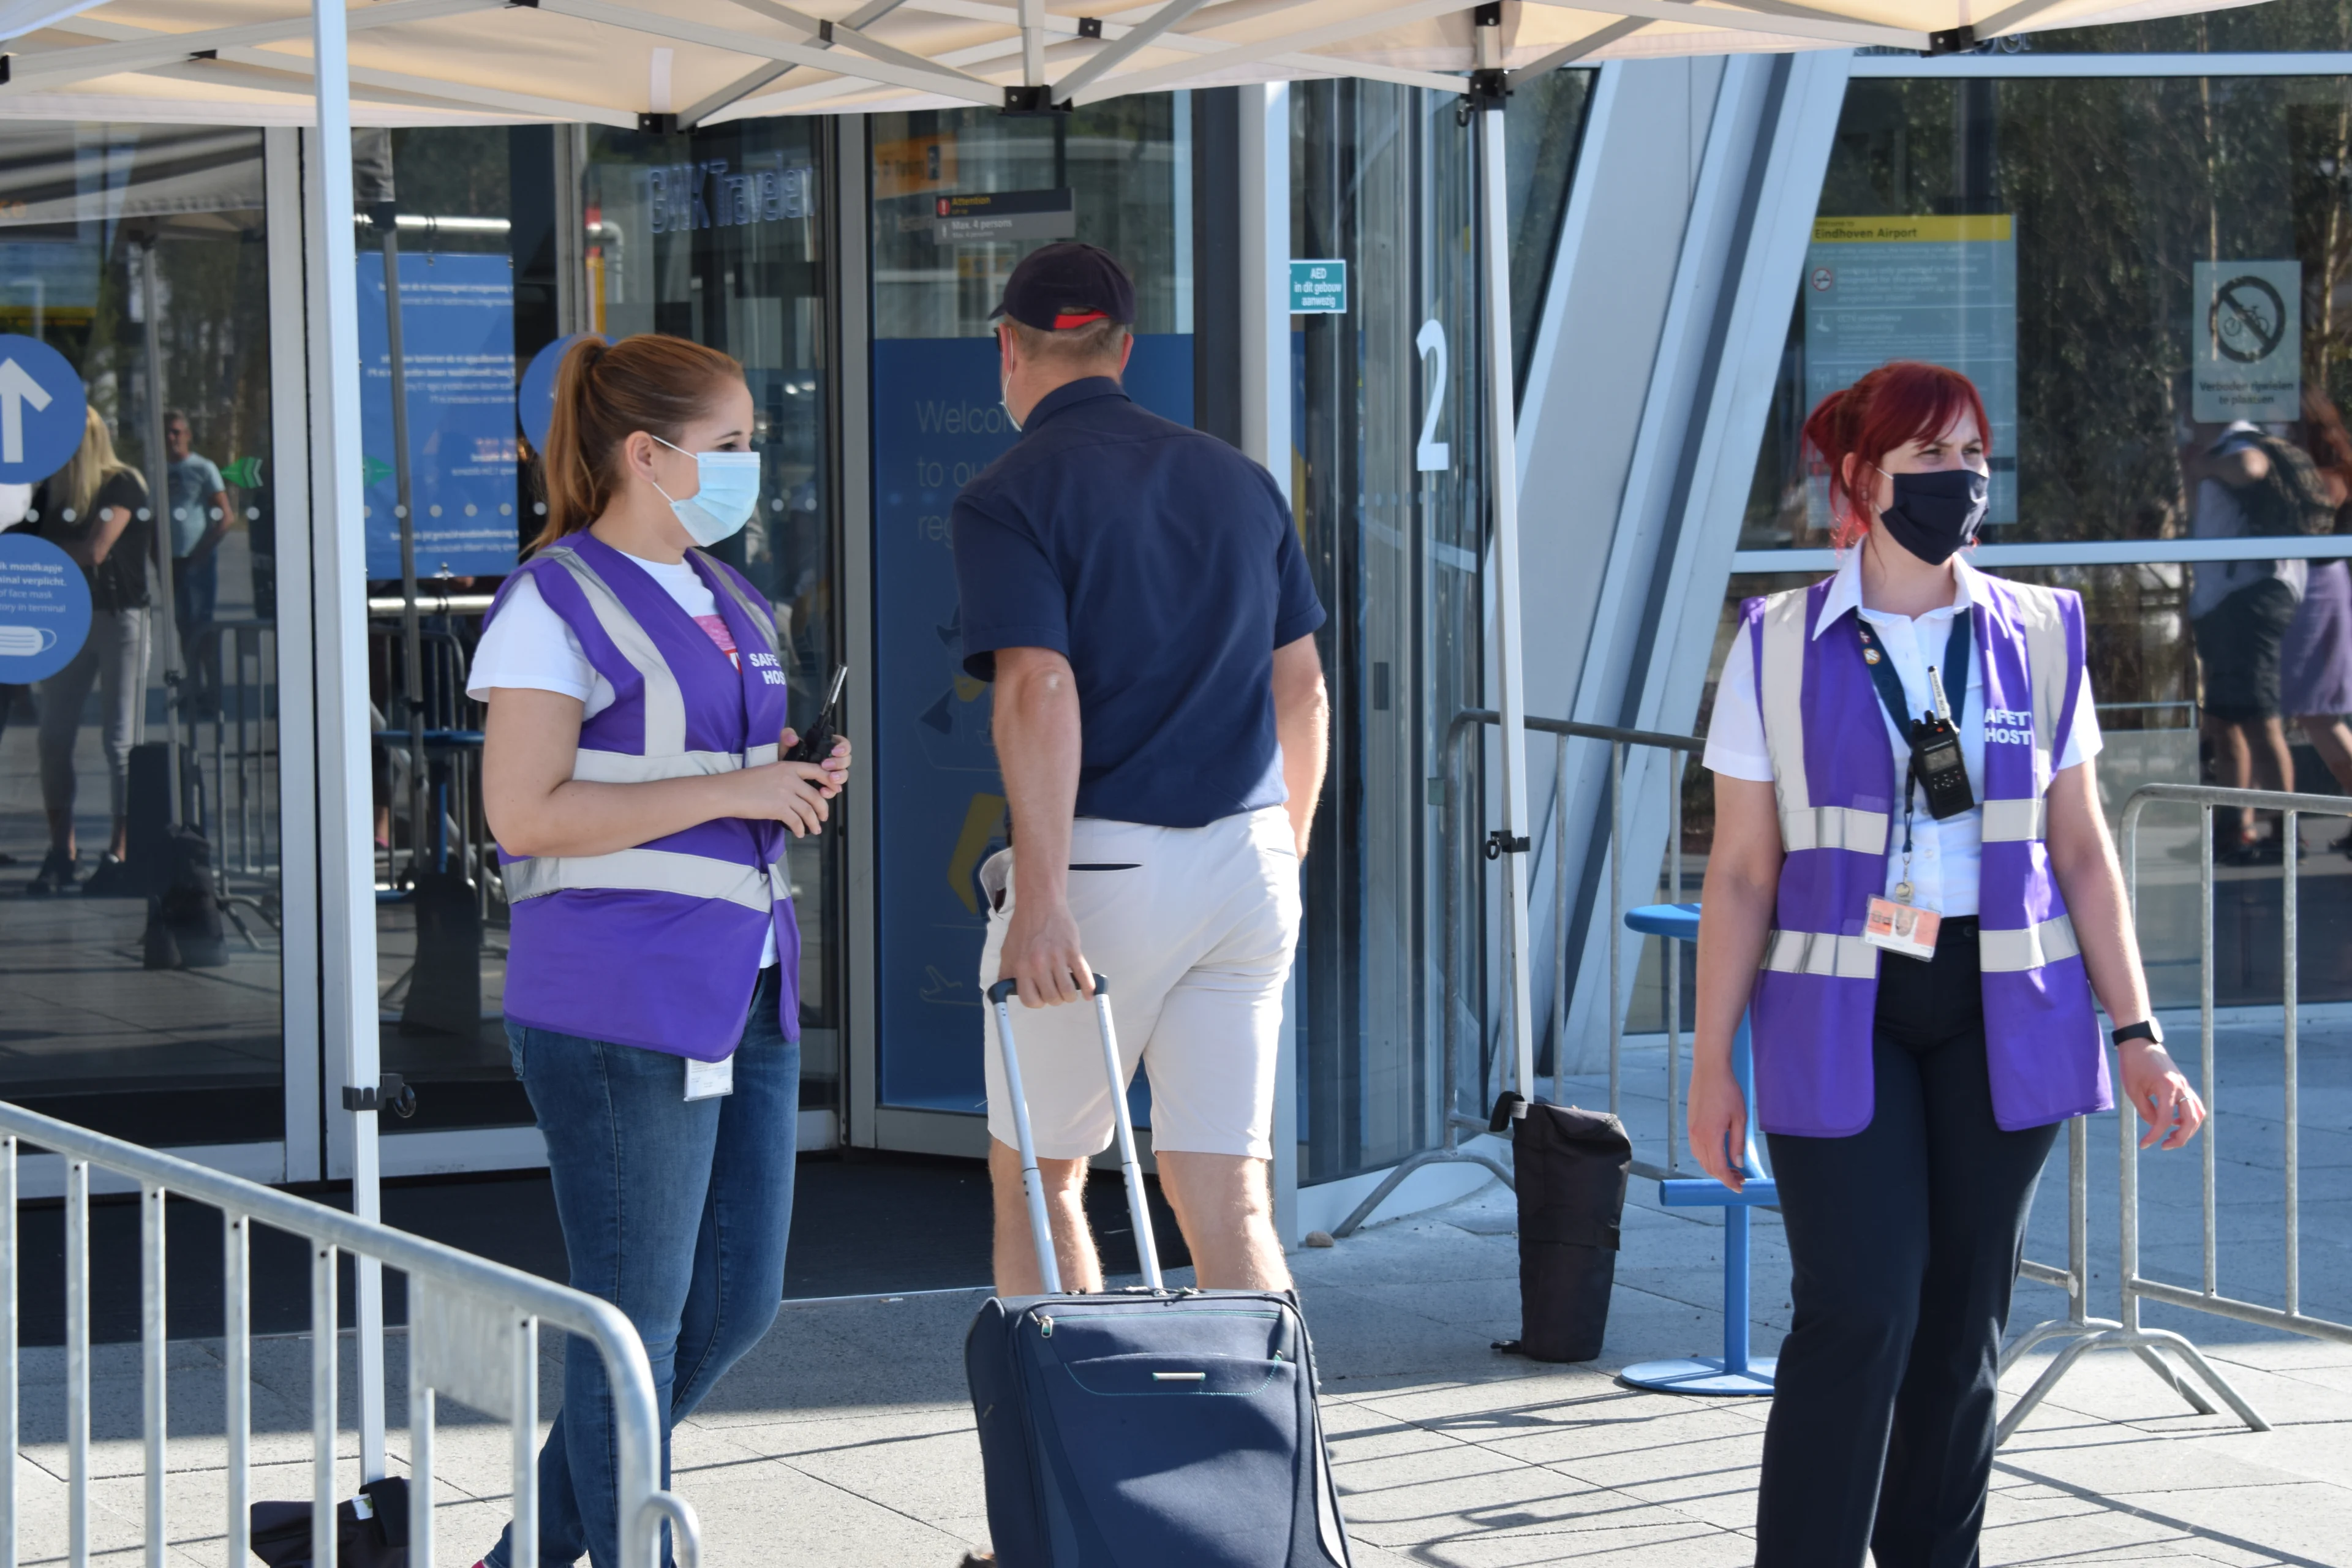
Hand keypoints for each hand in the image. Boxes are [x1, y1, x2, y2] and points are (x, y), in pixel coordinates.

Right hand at [732, 760, 833, 836]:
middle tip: (823, 817)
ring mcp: (785, 793)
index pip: (816, 771)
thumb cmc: (743, 783)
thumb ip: (785, 778)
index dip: (829, 781)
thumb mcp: (768, 772)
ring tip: (814, 829)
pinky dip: (800, 829)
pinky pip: (797, 821)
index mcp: (788, 766)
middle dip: (823, 809)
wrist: (728, 791)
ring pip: (809, 811)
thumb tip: (797, 792)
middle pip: (816, 795)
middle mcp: (790, 778)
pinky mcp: (779, 808)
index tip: (834, 790)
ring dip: (814, 823)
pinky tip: (799, 833)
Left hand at [776, 729, 851, 797]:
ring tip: (830, 779)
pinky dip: (830, 791)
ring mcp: (831, 774)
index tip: (834, 751)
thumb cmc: (787, 759)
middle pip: (846, 760)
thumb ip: (787, 736)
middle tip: (826, 765)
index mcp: (826, 747)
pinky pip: (834, 789)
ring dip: (839, 777)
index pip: (843, 744)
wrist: (782, 777)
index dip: (843, 747)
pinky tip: (823, 791)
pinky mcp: (827, 787)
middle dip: (839, 763)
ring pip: (843, 775)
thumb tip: (793, 738)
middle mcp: (832, 760)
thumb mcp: (786, 745)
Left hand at [998, 894, 1092, 1008]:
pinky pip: (1084, 976)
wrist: (1040, 903)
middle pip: (1051, 998)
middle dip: (1054, 998)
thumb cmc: (1023, 928)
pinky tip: (1089, 993)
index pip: (1030, 999)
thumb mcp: (1008, 951)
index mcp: (1021, 967)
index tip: (1040, 997)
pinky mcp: (1073, 951)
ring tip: (1068, 988)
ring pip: (1068, 991)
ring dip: (1069, 995)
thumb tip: (1004, 991)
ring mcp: (1058, 958)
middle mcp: (1039, 965)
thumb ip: (1007, 972)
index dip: (1037, 1002)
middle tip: (1055, 989)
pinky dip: (1089, 988)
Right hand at [1685, 1057, 1747, 1193]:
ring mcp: (1692, 1131)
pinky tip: (1719, 1154)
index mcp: (1711, 1136)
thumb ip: (1738, 1143)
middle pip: (1709, 1167)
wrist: (1709, 1071)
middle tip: (1741, 1179)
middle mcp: (1697, 1136)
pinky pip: (1697, 1149)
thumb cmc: (1727, 1091)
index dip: (1729, 1181)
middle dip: (1724, 1177)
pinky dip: (1708, 1158)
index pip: (1719, 1168)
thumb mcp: (1740, 1118)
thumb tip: (1739, 1163)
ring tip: (1732, 1168)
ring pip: (1701, 1159)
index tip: (1740, 1187)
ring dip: (1715, 1168)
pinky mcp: (1691, 1125)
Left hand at [2119, 1041, 2204, 1150]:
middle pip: (2191, 1120)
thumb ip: (2145, 1110)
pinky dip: (2188, 1117)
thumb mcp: (2133, 1089)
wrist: (2139, 1041)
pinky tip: (2173, 1121)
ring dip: (2188, 1129)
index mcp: (2167, 1087)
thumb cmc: (2132, 1063)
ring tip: (2170, 1136)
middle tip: (2164, 1146)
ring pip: (2197, 1113)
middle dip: (2180, 1138)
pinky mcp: (2183, 1084)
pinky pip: (2194, 1104)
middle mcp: (2181, 1087)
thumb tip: (2156, 1126)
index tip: (2144, 1145)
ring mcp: (2185, 1085)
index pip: (2164, 1120)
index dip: (2154, 1135)